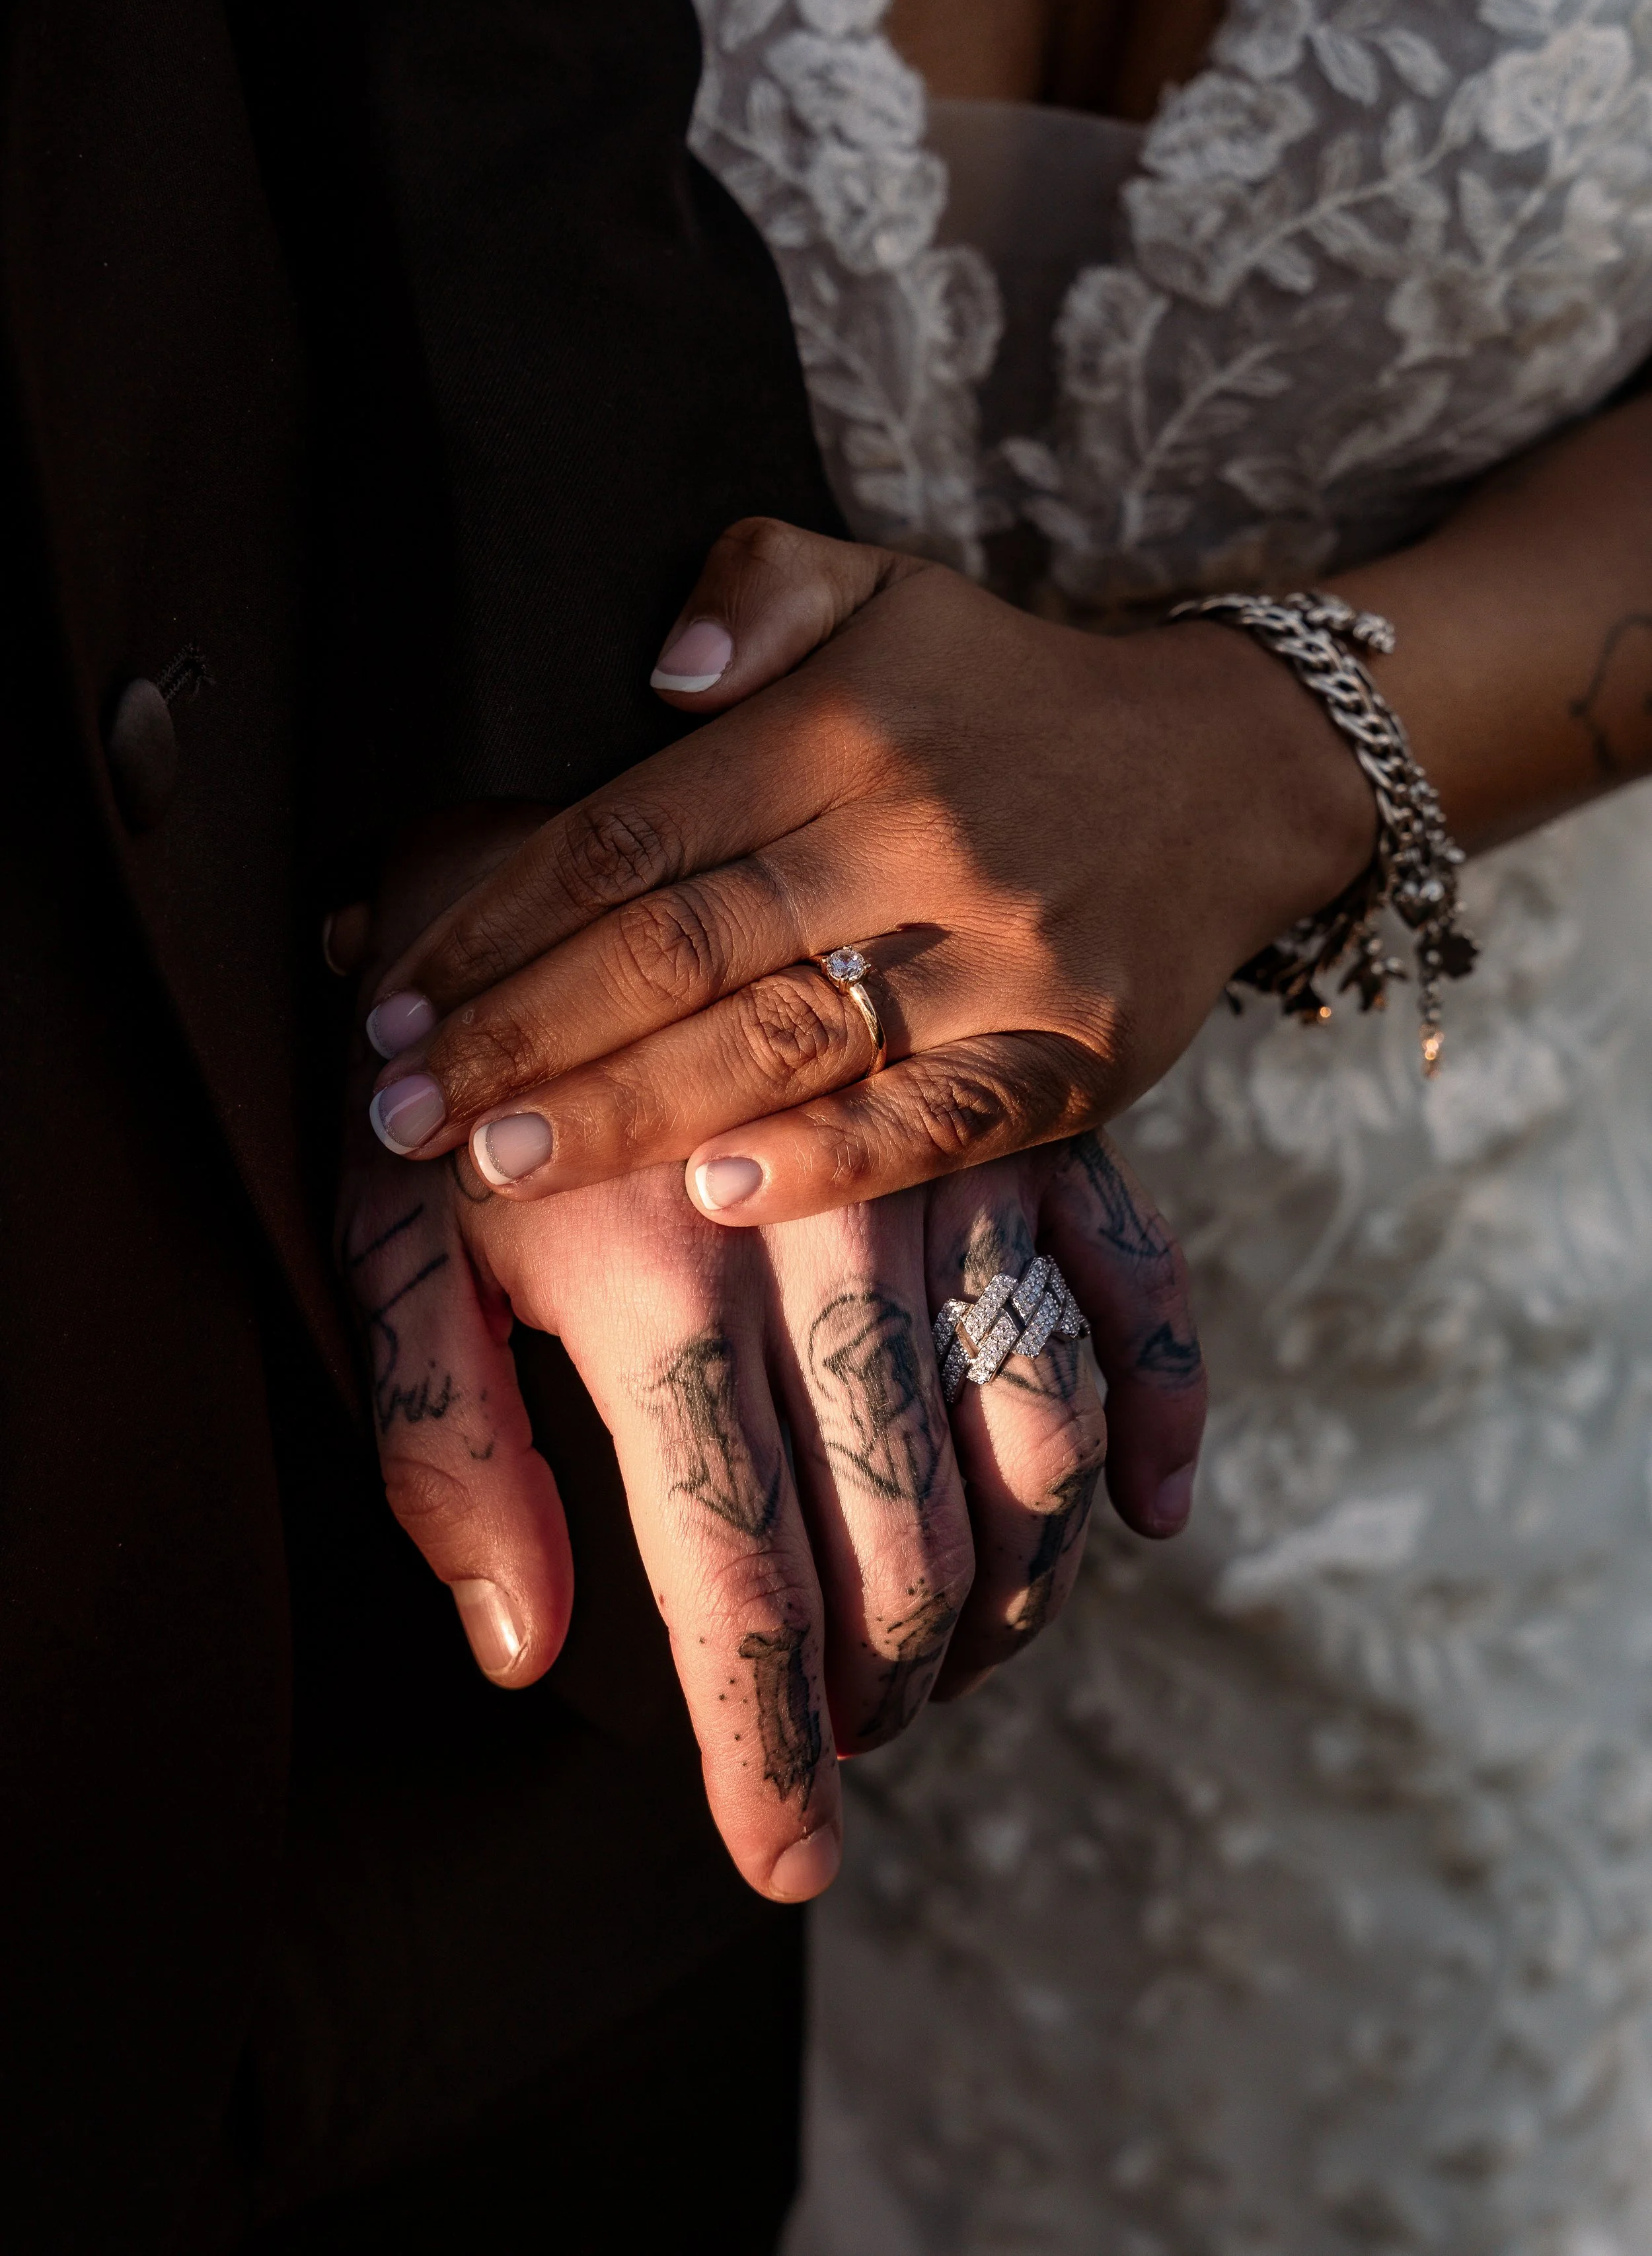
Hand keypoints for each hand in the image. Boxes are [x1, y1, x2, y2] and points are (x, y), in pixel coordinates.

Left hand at [331, 815, 1205, 1902]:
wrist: (574, 835)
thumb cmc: (457, 1058)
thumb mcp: (386, 1233)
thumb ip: (445, 1440)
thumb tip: (527, 1648)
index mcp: (658, 1291)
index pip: (734, 1576)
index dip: (763, 1742)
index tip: (783, 1865)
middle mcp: (827, 1248)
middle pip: (901, 1536)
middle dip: (881, 1680)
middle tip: (851, 1745)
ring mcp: (940, 1184)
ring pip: (1028, 1444)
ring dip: (1012, 1586)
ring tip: (965, 1662)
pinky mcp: (1018, 1129)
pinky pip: (1138, 1288)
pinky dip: (1159, 1408)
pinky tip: (1152, 1512)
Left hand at [357, 520, 1375, 1223]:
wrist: (1227, 774)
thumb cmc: (1010, 696)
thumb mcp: (891, 587)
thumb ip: (759, 586)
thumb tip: (654, 669)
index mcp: (847, 726)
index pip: (632, 833)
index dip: (497, 917)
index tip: (393, 985)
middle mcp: (918, 837)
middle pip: (681, 950)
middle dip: (521, 1035)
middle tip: (395, 1107)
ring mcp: (1004, 955)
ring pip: (782, 1043)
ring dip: (623, 1112)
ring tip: (489, 1162)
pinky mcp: (1077, 1052)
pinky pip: (939, 1122)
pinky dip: (829, 1163)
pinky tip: (716, 1198)